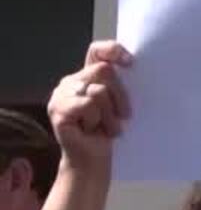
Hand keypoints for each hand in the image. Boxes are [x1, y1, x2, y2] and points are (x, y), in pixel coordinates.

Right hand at [47, 42, 132, 175]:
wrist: (94, 159)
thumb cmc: (109, 132)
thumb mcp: (119, 104)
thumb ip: (120, 84)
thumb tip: (134, 65)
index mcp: (87, 77)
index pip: (97, 51)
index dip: (113, 50)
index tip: (131, 63)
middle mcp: (71, 82)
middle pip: (104, 70)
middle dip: (120, 94)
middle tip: (123, 115)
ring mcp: (61, 95)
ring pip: (98, 90)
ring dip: (110, 113)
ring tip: (107, 127)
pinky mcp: (58, 110)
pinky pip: (88, 104)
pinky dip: (98, 120)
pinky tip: (93, 130)